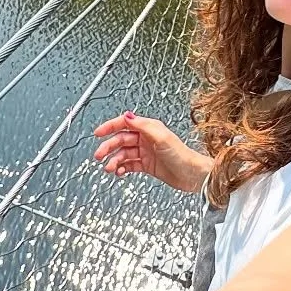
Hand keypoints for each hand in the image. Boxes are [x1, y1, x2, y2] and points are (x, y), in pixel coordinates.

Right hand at [93, 113, 212, 192]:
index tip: (98, 132)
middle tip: (99, 155)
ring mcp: (146, 152)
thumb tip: (128, 115)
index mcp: (149, 128)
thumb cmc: (182, 156)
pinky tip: (119, 172)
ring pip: (124, 154)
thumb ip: (143, 126)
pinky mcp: (147, 165)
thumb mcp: (162, 137)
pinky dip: (122, 168)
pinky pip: (130, 164)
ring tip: (109, 168)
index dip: (110, 126)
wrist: (192, 175)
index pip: (125, 123)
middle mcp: (146, 138)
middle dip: (108, 147)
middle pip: (121, 139)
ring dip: (114, 160)